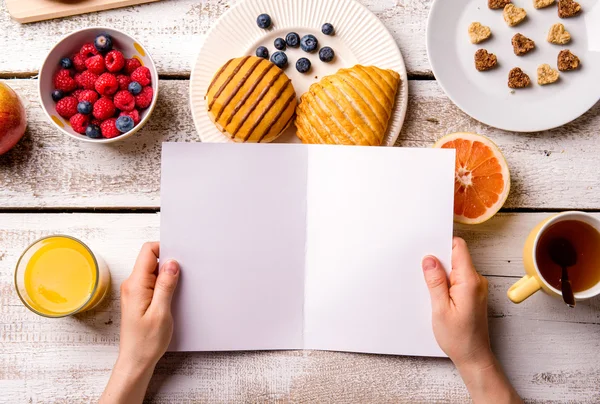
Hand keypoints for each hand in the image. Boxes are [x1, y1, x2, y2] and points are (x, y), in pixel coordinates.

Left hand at [118, 242, 179, 370]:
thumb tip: (171, 263)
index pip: (148, 251)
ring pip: (152, 270)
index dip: (165, 249)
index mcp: (136, 285)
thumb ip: (166, 285)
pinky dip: (164, 284)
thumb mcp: (161, 312)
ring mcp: (134, 291)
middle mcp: (132, 285)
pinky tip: (171, 296)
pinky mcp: (139, 298)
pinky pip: (152, 282)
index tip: (180, 258)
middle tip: (182, 276)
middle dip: (168, 262)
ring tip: (176, 290)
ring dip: (167, 274)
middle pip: (151, 259)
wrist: (136, 361)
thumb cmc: (146, 342)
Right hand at [422, 237, 491, 367]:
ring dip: (442, 273)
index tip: (427, 247)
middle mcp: (476, 281)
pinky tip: (438, 295)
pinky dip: (446, 282)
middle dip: (439, 260)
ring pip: (456, 268)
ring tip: (431, 289)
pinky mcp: (473, 293)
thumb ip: (435, 281)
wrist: (474, 357)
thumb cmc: (458, 338)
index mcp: (469, 281)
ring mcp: (476, 287)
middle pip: (456, 256)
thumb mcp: (440, 309)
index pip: (459, 248)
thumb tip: (430, 259)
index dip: (442, 244)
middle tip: (424, 272)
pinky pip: (458, 278)